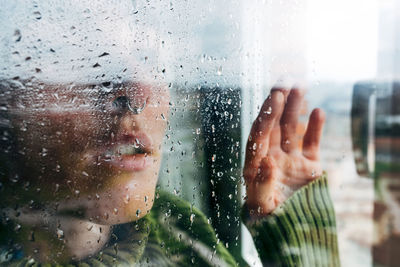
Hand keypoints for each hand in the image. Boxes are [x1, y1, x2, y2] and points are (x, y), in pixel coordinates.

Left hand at [243, 87, 324, 215]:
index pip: (259, 133)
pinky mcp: (308, 164)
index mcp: (255, 163)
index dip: (266, 115)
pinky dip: (315, 128)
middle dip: (278, 104)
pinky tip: (319, 112)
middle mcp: (271, 155)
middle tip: (284, 81)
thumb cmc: (268, 218)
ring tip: (301, 86)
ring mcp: (290, 158)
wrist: (290, 229)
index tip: (274, 98)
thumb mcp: (261, 205)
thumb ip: (261, 184)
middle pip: (274, 125)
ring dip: (296, 108)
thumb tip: (266, 161)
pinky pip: (311, 142)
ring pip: (292, 128)